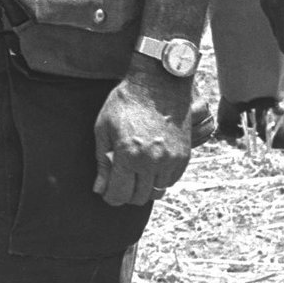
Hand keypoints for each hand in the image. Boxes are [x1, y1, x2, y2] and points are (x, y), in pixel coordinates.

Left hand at [93, 71, 190, 206]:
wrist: (157, 85)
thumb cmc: (125, 103)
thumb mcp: (103, 128)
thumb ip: (102, 161)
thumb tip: (99, 189)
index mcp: (128, 155)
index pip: (119, 193)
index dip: (110, 197)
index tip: (106, 193)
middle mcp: (151, 162)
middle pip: (139, 197)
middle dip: (126, 195)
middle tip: (118, 183)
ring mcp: (170, 161)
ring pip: (157, 192)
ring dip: (144, 188)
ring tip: (133, 173)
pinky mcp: (183, 157)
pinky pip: (171, 181)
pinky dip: (159, 179)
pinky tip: (149, 165)